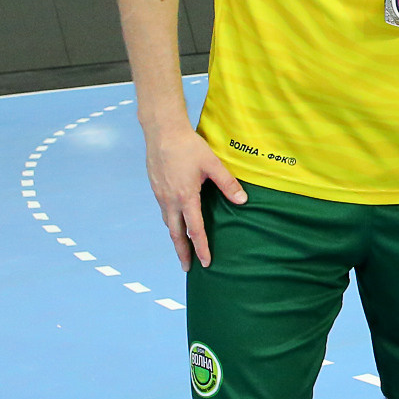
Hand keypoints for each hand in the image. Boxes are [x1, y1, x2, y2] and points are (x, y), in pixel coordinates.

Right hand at [145, 121, 244, 268]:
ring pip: (168, 223)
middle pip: (176, 233)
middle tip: (188, 267)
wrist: (162, 131)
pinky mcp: (156, 188)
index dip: (202, 248)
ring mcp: (160, 195)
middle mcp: (170, 200)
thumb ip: (227, 183)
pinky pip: (164, 212)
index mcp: (185, 197)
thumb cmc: (188, 146)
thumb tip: (242, 200)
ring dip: (176, 238)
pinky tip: (176, 222)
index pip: (195, 230)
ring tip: (182, 249)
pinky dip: (170, 223)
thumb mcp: (212, 164)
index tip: (206, 263)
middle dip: (182, 252)